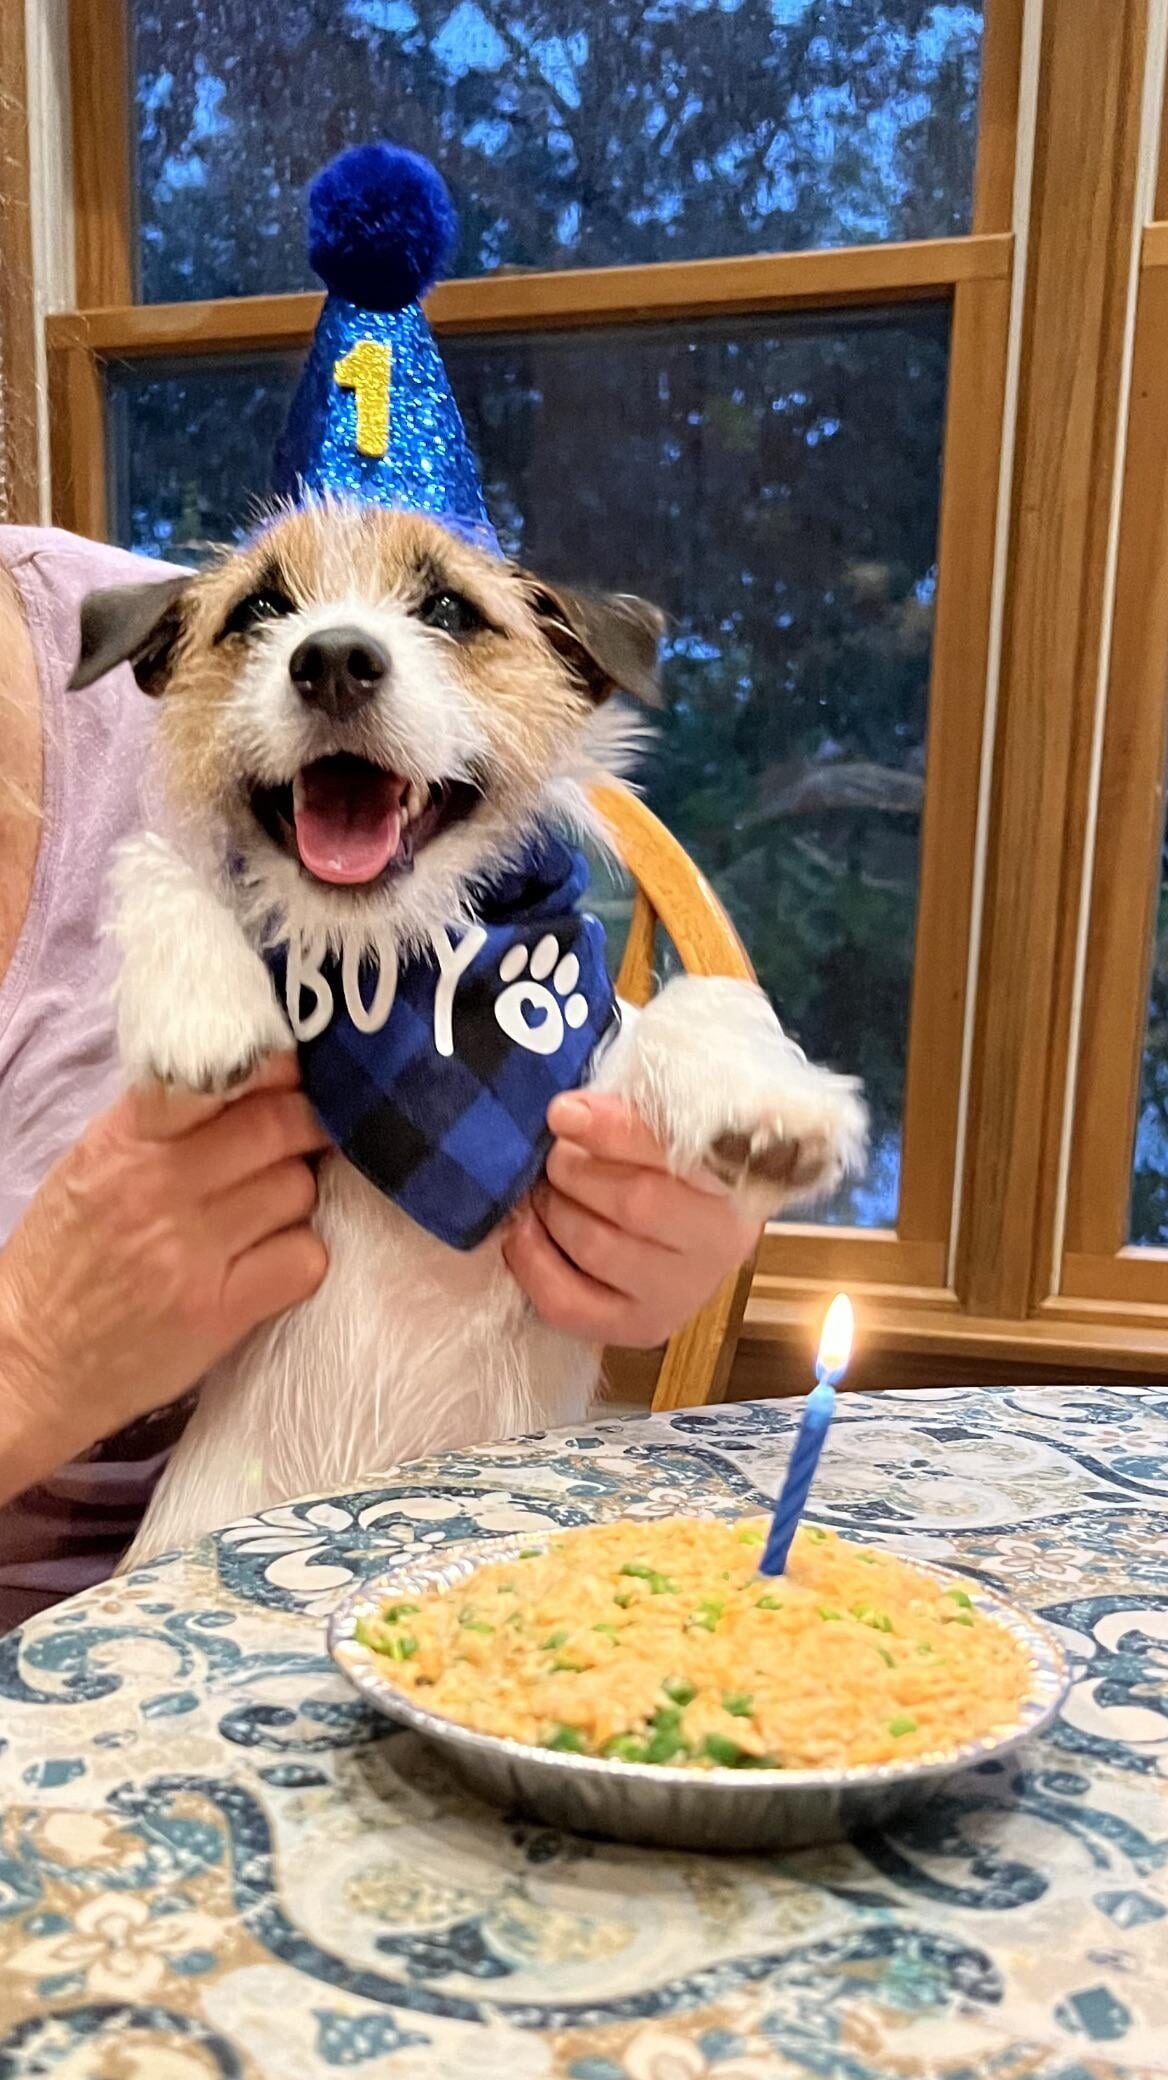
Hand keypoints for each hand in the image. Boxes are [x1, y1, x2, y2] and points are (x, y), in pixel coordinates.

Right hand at [0, 1055, 328, 1501]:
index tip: (288, 1079)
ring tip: (272, 1210)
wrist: (32, 1360)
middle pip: (277, 1126)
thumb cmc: (66, 1258)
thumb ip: (160, 1121)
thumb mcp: (91, 1166)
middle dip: (304, 1127)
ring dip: (300, 1195)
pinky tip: (274, 1260)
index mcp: (123, 1142)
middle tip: (304, 1140)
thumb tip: (246, 1079)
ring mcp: (189, 1252)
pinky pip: (305, 1259)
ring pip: (297, 1188)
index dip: (271, 1072)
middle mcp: (156, 1188)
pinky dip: (302, 1256)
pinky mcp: (218, 1311)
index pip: (216, 1078)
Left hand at [503, 1091, 761, 1346]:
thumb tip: (569, 1113)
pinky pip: (568, 1303)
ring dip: (553, 1210)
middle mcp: (722, 1243)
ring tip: (543, 1188)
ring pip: (596, 1248)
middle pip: (635, 1204)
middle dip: (574, 1171)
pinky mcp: (642, 1328)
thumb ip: (633, 1113)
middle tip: (554, 1155)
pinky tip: (524, 1231)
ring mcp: (683, 1294)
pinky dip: (532, 1262)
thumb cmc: (672, 1161)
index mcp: (739, 1178)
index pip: (677, 1152)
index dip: (613, 1131)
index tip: (563, 1112)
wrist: (690, 1225)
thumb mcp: (668, 1126)